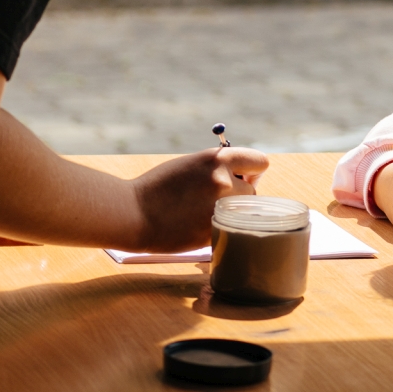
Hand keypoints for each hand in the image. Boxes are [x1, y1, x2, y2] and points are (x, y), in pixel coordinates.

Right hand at [127, 147, 268, 251]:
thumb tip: (242, 178)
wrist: (132, 214)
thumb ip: (218, 169)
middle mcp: (223, 182)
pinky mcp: (214, 232)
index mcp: (218, 160)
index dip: (251, 171)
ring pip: (241, 213)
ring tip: (200, 213)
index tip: (240, 178)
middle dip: (237, 196)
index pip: (260, 162)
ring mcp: (219, 208)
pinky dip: (217, 229)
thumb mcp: (190, 165)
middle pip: (252, 191)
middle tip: (212, 200)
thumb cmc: (157, 187)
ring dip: (229, 214)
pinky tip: (194, 226)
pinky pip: (227, 229)